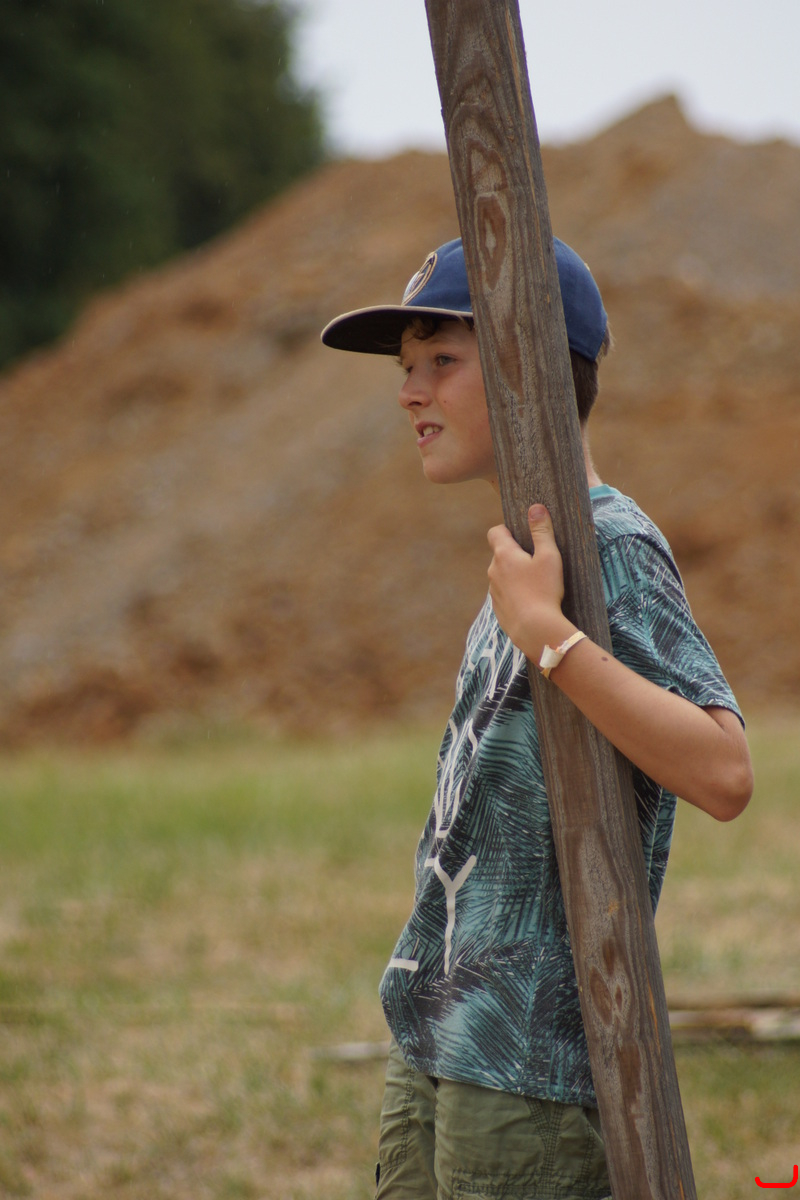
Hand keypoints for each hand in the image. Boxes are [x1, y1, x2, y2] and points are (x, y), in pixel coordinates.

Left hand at [487, 504, 574, 660]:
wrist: (536, 630)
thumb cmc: (545, 591)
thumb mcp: (549, 557)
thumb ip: (542, 531)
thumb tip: (535, 508)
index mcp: (503, 555)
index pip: (495, 532)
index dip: (507, 529)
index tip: (522, 535)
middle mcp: (493, 571)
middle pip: (500, 554)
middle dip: (515, 554)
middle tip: (537, 561)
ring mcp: (494, 592)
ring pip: (502, 575)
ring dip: (515, 575)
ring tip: (537, 584)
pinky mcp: (498, 609)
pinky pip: (505, 594)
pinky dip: (515, 593)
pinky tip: (532, 601)